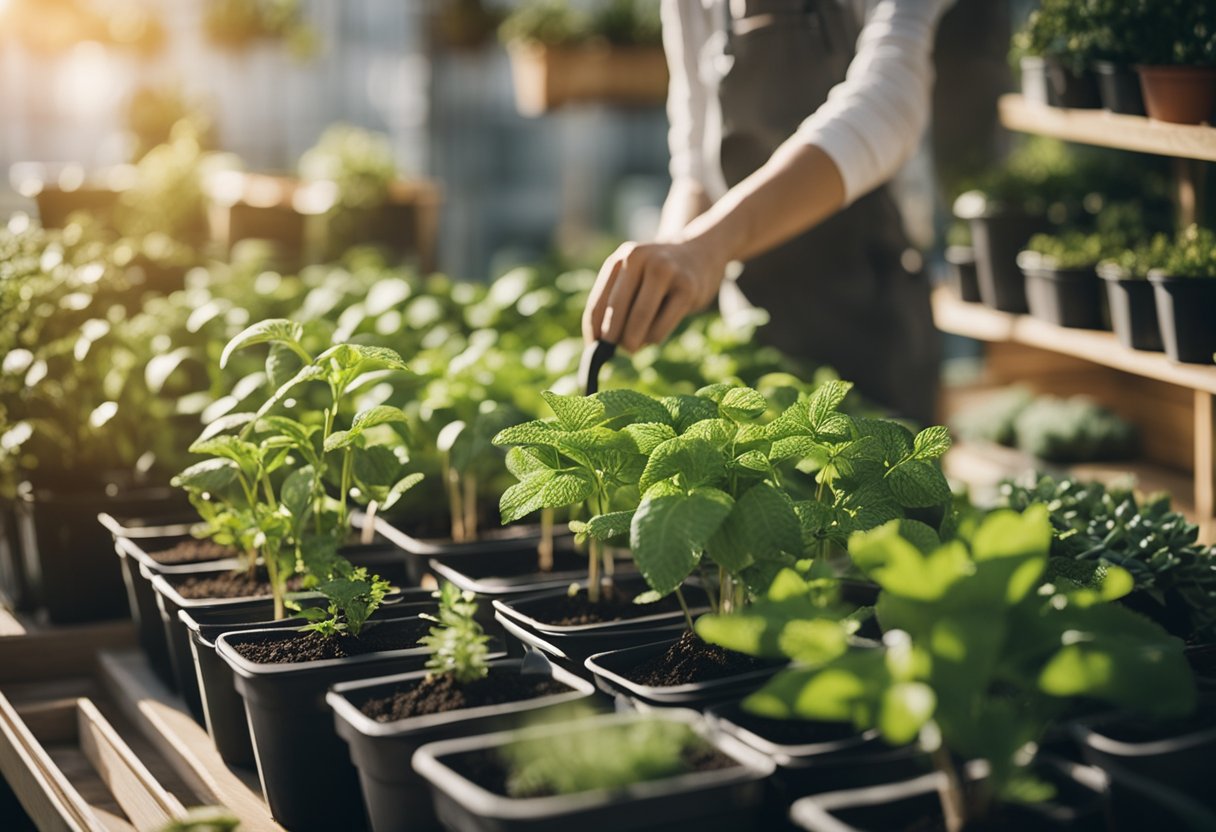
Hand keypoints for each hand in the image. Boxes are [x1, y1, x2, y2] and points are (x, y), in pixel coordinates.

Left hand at [582, 238, 727, 351]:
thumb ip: (615, 303)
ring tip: (634, 344)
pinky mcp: (688, 288)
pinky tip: (653, 335)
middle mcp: (642, 258)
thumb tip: (600, 344)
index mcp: (623, 258)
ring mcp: (667, 271)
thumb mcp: (633, 276)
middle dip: (613, 339)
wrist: (700, 254)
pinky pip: (661, 327)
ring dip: (633, 342)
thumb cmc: (657, 275)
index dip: (594, 331)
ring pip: (639, 320)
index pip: (598, 304)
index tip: (594, 349)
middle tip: (616, 352)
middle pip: (617, 311)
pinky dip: (653, 339)